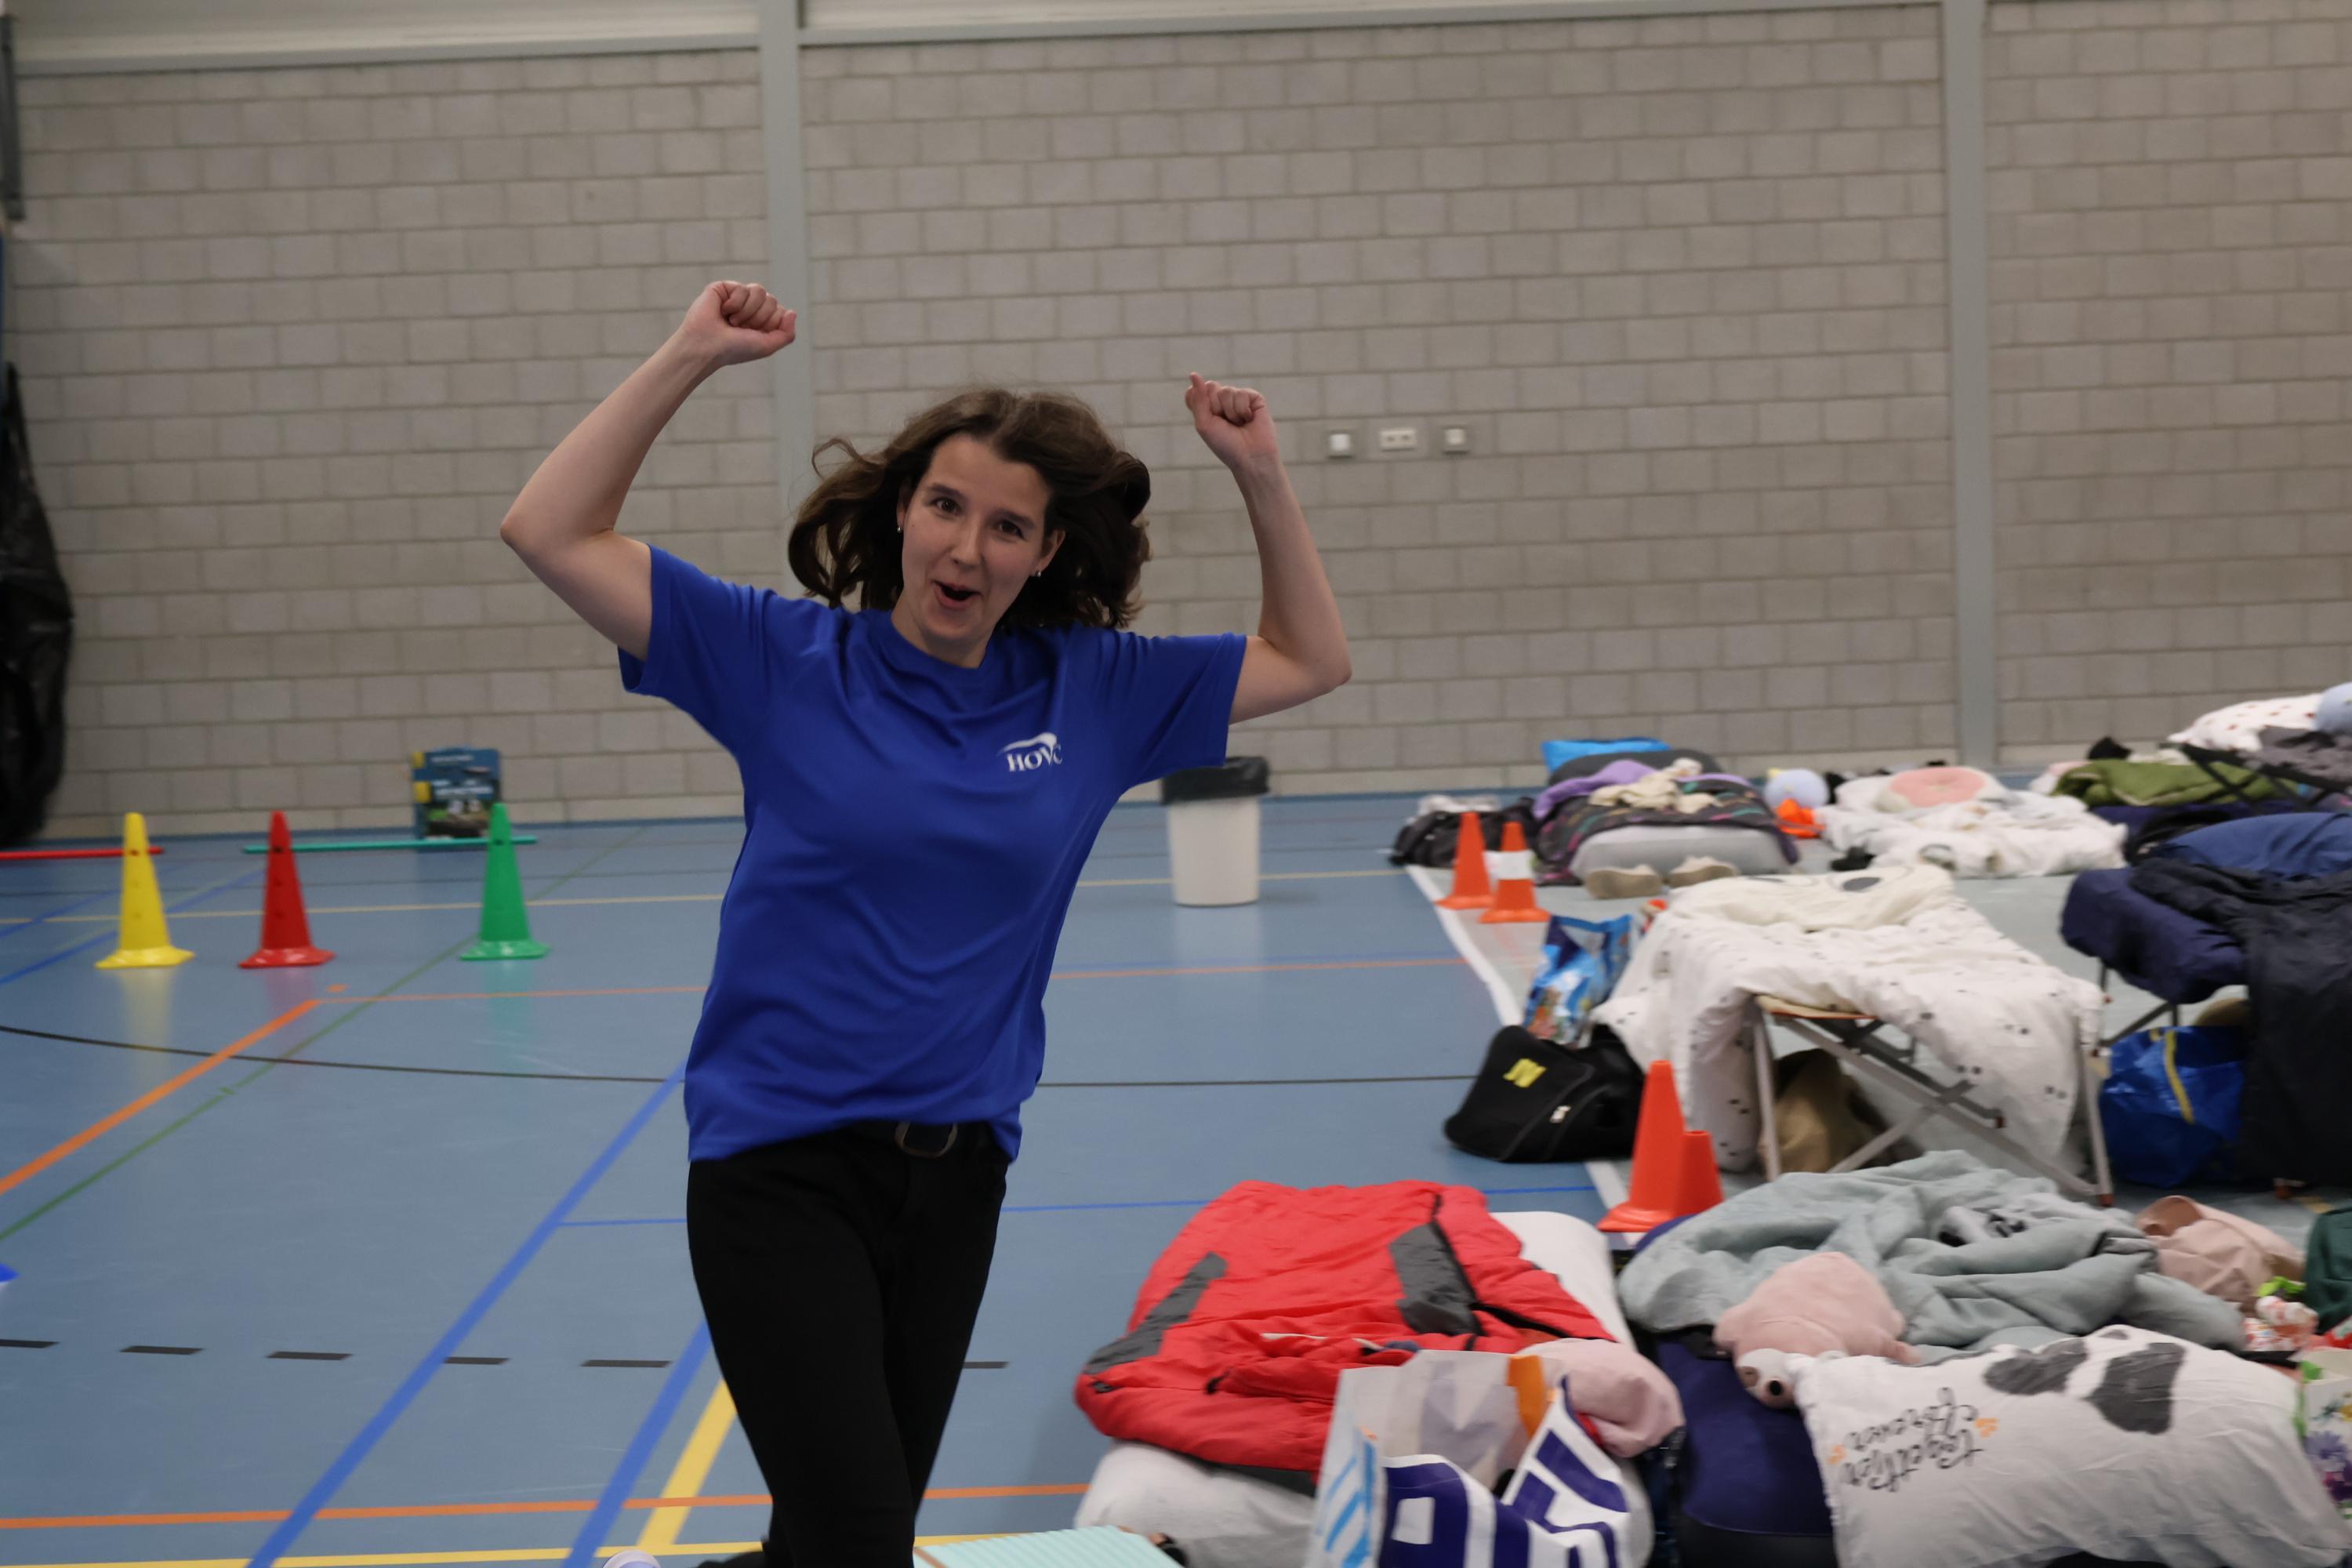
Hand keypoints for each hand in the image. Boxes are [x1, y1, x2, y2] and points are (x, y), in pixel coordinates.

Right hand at [676, 281, 796, 368]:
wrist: (707, 346)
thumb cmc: (735, 349)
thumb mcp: (767, 346)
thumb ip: (787, 334)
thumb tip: (792, 312)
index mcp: (761, 320)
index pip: (781, 311)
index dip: (770, 324)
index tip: (753, 335)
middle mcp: (751, 307)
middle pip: (771, 300)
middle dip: (758, 318)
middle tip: (740, 328)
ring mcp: (737, 297)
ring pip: (759, 291)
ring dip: (747, 311)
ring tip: (732, 321)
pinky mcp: (723, 288)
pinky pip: (742, 288)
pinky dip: (735, 304)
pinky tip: (723, 311)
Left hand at [1186, 373, 1279, 472]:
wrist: (1250, 457)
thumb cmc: (1226, 445)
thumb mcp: (1204, 424)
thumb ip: (1197, 398)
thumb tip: (1194, 374)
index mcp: (1207, 407)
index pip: (1194, 391)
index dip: (1200, 403)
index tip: (1208, 419)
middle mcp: (1222, 401)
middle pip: (1210, 387)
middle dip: (1216, 407)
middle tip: (1225, 424)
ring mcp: (1238, 398)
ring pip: (1226, 391)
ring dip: (1231, 412)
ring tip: (1239, 425)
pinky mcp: (1254, 398)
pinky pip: (1241, 393)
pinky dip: (1243, 410)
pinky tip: (1249, 420)